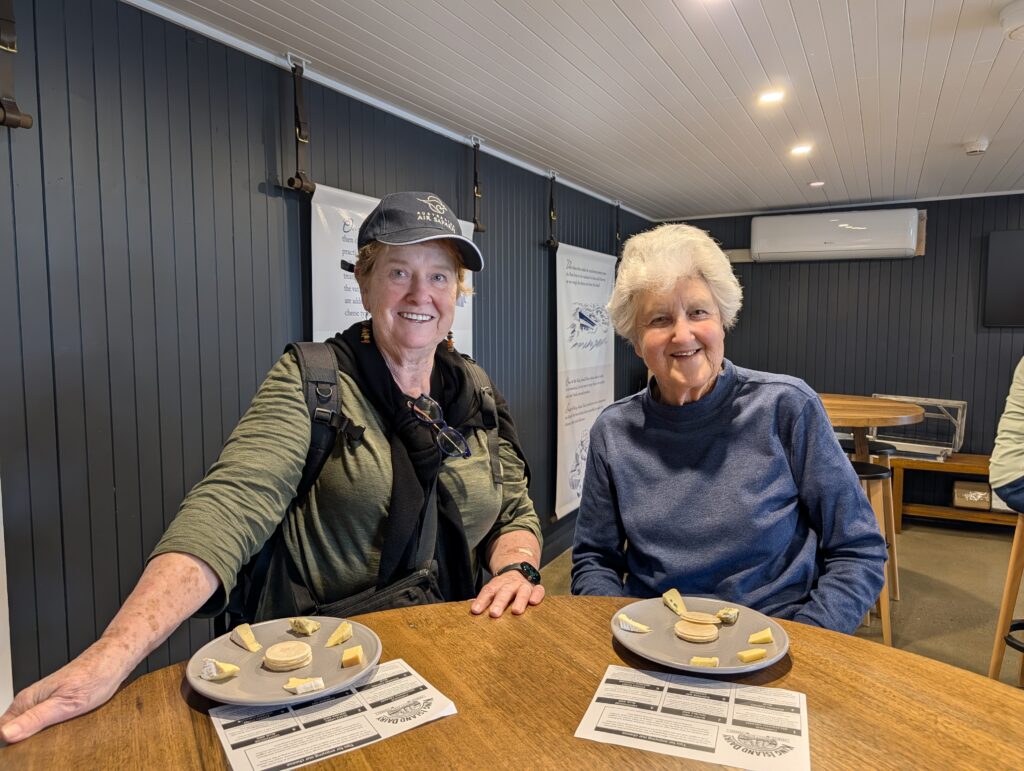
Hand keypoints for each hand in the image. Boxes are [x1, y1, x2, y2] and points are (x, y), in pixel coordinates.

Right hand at [0, 641, 127, 743]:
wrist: (113, 661)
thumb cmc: (94, 676)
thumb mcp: (65, 704)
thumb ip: (35, 719)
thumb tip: (7, 734)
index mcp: (26, 701)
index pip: (3, 732)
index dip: (11, 746)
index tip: (22, 754)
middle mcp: (30, 701)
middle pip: (15, 733)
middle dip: (24, 745)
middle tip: (43, 749)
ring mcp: (42, 703)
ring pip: (29, 729)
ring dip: (38, 740)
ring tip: (53, 741)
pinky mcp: (54, 704)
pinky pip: (43, 724)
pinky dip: (49, 733)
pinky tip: (60, 735)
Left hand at [470, 570, 544, 617]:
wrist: (518, 571)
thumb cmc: (502, 588)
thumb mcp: (492, 590)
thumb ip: (484, 599)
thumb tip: (471, 608)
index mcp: (497, 585)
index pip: (488, 591)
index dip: (481, 601)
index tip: (475, 610)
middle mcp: (510, 584)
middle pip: (504, 592)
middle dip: (499, 603)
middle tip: (494, 614)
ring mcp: (523, 586)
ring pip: (522, 592)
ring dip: (519, 601)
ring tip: (516, 611)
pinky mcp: (535, 588)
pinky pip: (538, 590)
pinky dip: (537, 595)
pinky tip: (534, 602)